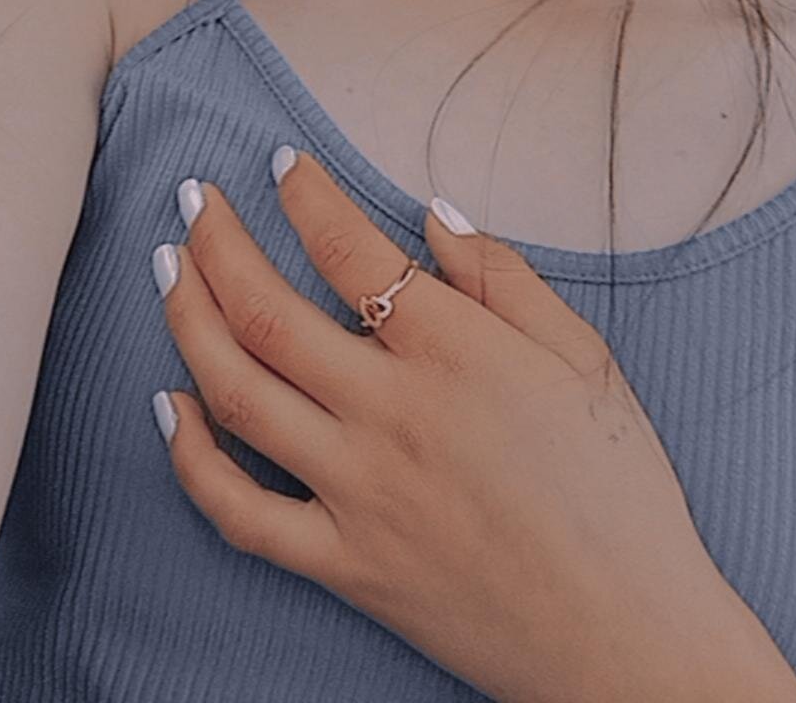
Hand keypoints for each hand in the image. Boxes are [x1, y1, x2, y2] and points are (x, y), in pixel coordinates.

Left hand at [151, 148, 753, 702]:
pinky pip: (240, 511)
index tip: (281, 162)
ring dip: (188, 321)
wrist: (625, 633)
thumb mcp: (585, 357)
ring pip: (238, 393)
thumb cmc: (619, 489)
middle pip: (267, 311)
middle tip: (197, 199)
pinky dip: (191, 457)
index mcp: (454, 352)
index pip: (349, 247)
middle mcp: (391, 413)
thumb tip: (431, 213)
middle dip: (218, 241)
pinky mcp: (343, 564)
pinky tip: (172, 405)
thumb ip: (504, 277)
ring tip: (170, 269)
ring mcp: (357, 493)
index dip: (303, 193)